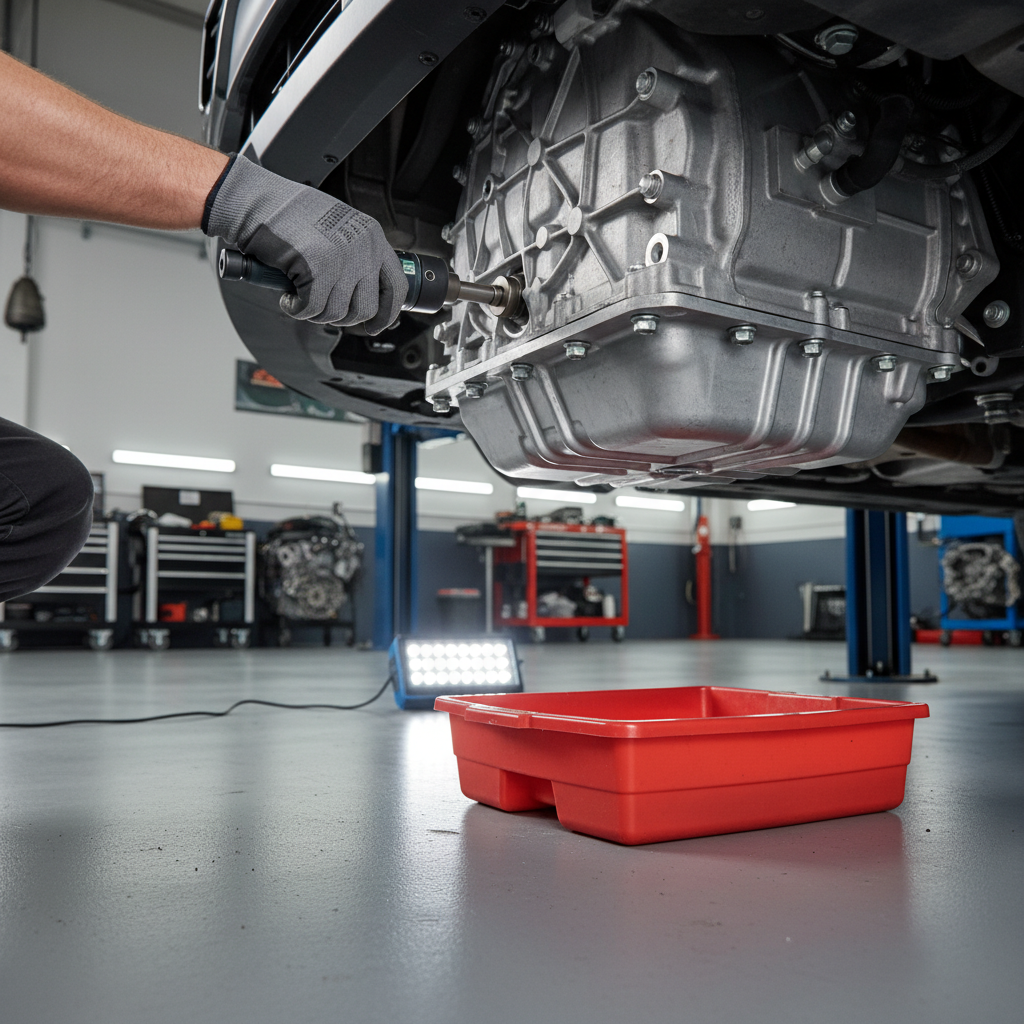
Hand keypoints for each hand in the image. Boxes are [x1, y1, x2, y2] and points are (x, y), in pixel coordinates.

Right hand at [203, 155, 406, 333]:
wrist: (257, 201)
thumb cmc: (289, 215)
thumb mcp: (338, 230)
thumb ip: (357, 258)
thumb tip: (366, 297)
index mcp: (372, 237)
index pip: (397, 287)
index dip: (387, 313)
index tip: (375, 325)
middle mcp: (363, 247)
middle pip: (366, 308)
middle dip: (341, 317)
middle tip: (322, 307)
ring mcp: (342, 258)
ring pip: (337, 313)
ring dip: (315, 313)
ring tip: (301, 297)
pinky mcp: (317, 268)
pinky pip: (312, 310)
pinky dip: (297, 310)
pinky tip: (289, 297)